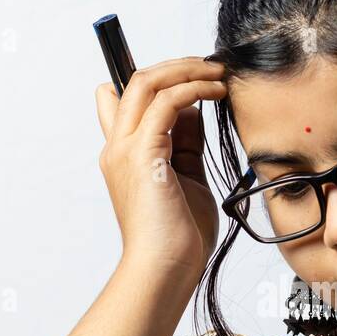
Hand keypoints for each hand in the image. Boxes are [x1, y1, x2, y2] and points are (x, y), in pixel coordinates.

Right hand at [95, 57, 226, 279]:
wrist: (166, 270)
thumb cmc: (179, 237)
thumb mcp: (187, 179)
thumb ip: (185, 145)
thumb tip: (194, 112)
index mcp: (123, 155)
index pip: (121, 99)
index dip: (155, 81)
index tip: (193, 79)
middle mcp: (118, 147)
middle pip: (137, 80)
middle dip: (177, 66)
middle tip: (211, 65)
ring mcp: (126, 149)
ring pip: (147, 82)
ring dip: (187, 69)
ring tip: (218, 72)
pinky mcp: (143, 155)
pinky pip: (167, 103)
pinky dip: (194, 89)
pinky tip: (218, 91)